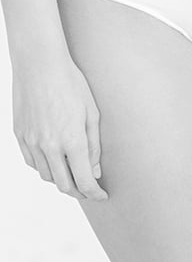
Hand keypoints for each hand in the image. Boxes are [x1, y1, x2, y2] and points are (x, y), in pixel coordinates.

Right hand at [12, 50, 107, 200]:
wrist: (40, 65)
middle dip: (80, 192)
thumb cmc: (70, 83)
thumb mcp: (91, 113)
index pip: (84, 181)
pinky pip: (32, 162)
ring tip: (73, 174)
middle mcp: (50, 146)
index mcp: (72, 141)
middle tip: (90, 189)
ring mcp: (32, 142)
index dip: (95, 194)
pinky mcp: (20, 135)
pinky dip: (45, 168)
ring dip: (62, 181)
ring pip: (47, 176)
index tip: (102, 196)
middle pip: (64, 185)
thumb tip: (95, 171)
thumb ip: (94, 145)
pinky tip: (55, 161)